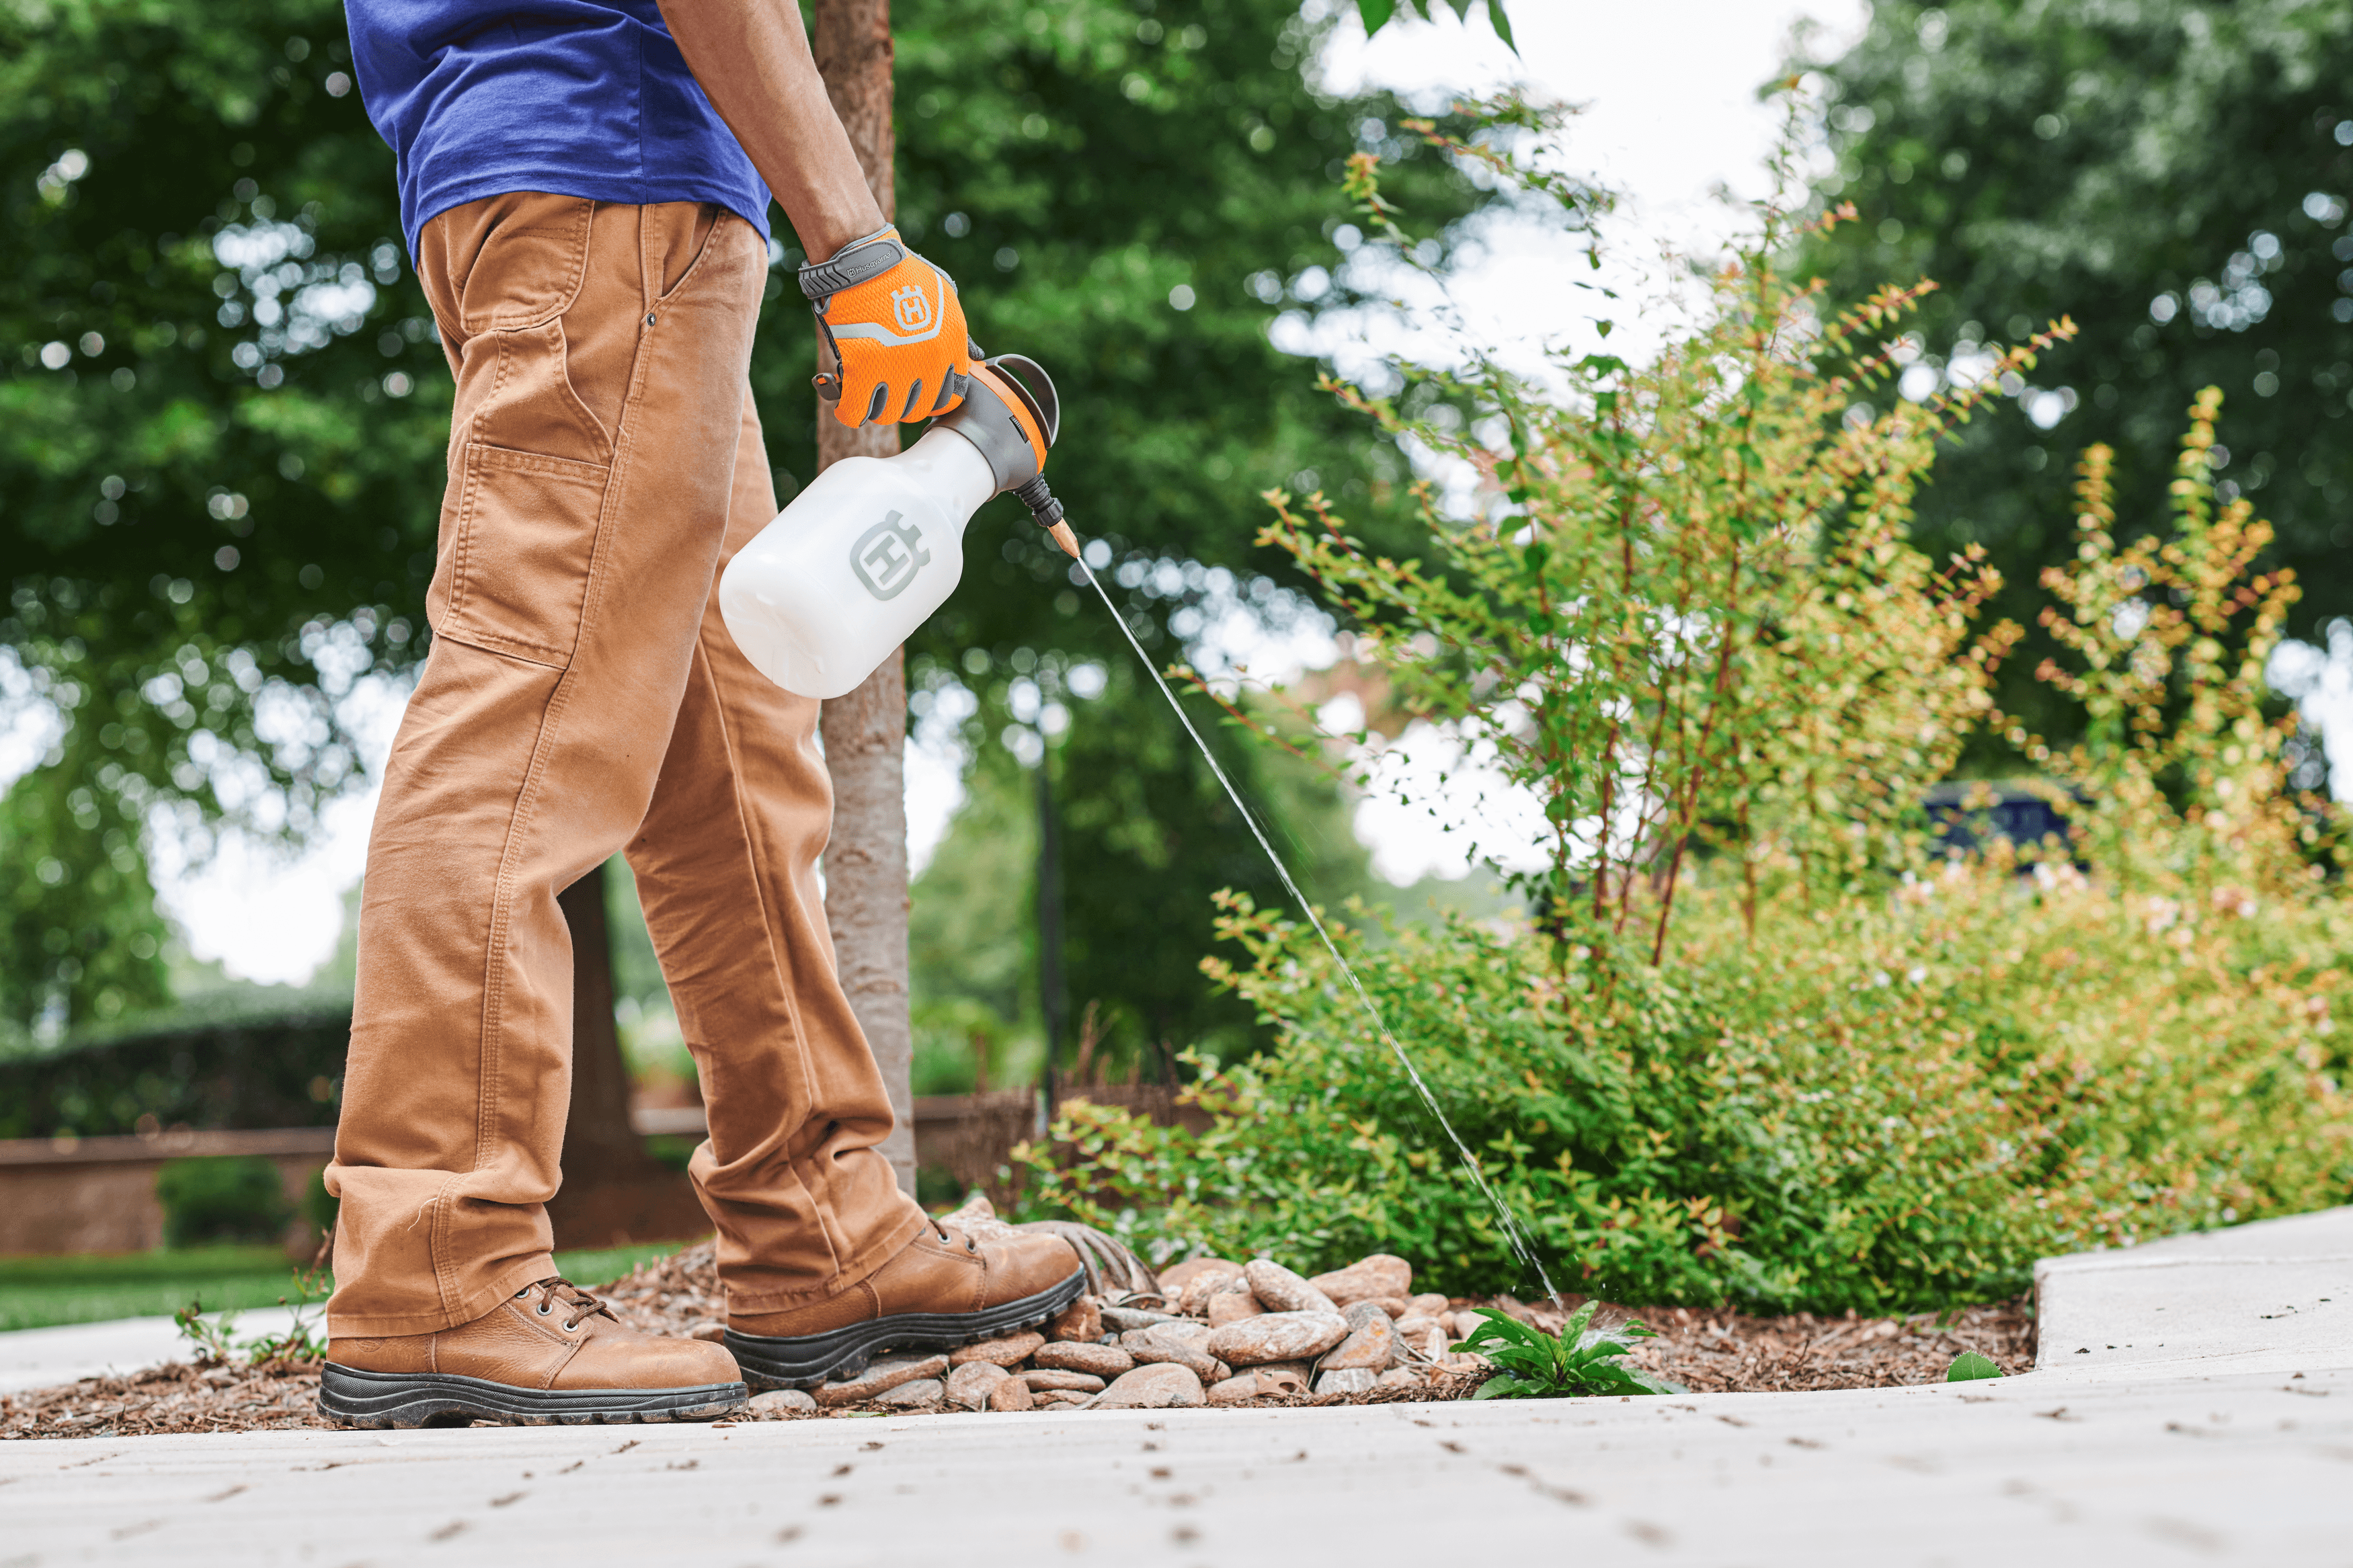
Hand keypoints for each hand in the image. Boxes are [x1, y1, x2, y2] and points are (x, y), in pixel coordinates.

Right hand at [800, 227, 972, 425]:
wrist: (866, 260)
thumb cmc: (905, 276)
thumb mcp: (946, 301)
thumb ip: (960, 336)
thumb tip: (977, 359)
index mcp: (951, 349)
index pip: (950, 397)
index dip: (934, 397)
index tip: (920, 391)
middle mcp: (928, 365)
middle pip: (918, 409)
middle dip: (905, 403)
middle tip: (891, 390)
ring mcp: (894, 370)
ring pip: (888, 414)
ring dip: (878, 408)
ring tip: (869, 395)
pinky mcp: (860, 370)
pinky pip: (855, 411)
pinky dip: (851, 412)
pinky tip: (849, 407)